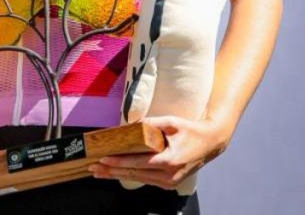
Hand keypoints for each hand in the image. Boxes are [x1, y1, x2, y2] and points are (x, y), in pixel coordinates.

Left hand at [90, 115, 228, 190]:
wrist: (211, 144)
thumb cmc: (190, 131)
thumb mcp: (171, 122)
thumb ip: (150, 124)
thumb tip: (129, 126)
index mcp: (170, 160)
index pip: (138, 163)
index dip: (119, 162)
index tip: (103, 160)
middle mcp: (169, 175)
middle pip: (135, 174)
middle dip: (112, 171)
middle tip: (93, 168)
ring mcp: (170, 181)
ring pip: (138, 179)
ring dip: (117, 176)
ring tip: (99, 173)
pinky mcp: (169, 183)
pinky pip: (145, 180)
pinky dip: (129, 176)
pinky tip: (115, 174)